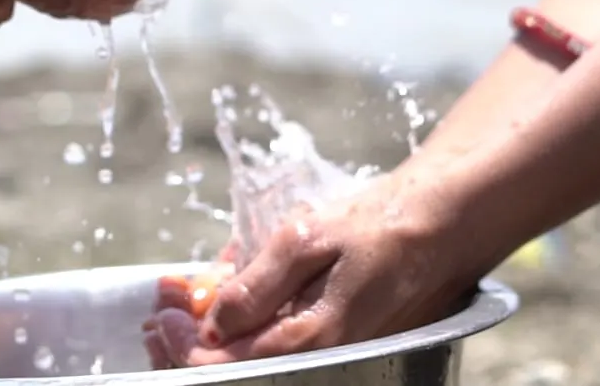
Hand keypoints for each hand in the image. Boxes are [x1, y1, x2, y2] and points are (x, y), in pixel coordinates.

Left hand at [144, 172, 472, 366]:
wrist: (437, 228)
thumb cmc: (373, 228)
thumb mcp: (306, 239)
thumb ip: (257, 284)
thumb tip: (213, 322)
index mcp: (312, 338)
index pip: (229, 365)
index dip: (185, 349)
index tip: (163, 318)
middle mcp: (322, 358)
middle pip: (240, 373)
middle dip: (192, 350)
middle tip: (161, 320)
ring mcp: (333, 355)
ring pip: (258, 361)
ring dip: (216, 340)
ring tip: (185, 310)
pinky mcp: (340, 344)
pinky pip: (282, 346)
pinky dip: (249, 328)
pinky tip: (230, 299)